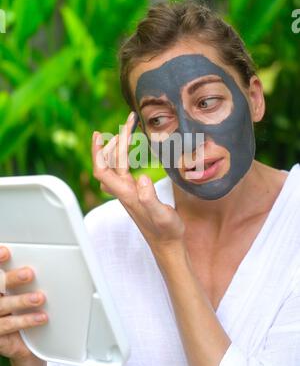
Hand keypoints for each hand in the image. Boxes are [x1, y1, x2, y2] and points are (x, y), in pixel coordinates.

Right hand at [0, 246, 47, 363]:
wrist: (18, 340)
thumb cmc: (17, 308)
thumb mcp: (19, 289)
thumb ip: (21, 278)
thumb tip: (39, 262)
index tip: (6, 253)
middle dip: (11, 278)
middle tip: (29, 273)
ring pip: (2, 305)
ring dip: (22, 301)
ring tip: (39, 298)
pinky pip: (8, 326)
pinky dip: (26, 320)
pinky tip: (41, 317)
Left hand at [91, 112, 184, 257]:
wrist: (167, 243)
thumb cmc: (165, 231)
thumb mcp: (162, 215)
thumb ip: (151, 199)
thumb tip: (143, 178)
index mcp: (126, 193)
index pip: (102, 170)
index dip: (97, 152)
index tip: (98, 134)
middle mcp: (123, 191)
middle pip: (110, 162)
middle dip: (115, 140)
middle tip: (129, 121)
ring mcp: (128, 191)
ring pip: (116, 165)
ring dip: (119, 146)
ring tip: (128, 130)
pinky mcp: (135, 192)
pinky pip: (124, 170)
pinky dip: (125, 156)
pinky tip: (131, 151)